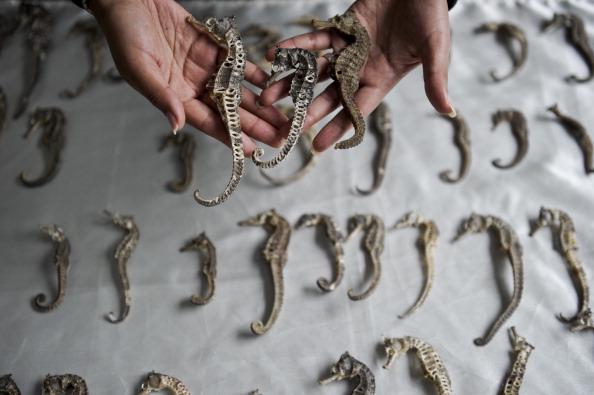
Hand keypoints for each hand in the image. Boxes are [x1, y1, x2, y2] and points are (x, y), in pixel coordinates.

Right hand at [92, 0, 286, 154]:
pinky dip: (256, 75)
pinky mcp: (213, 48)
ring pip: (239, 92)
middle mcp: (193, 87)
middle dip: (256, 126)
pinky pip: (239, 65)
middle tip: (281, 139)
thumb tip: (177, 125)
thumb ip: (160, 96)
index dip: (231, 137)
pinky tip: (274, 87)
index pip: (208, 123)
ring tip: (285, 120)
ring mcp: (205, 68)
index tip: (252, 151)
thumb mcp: (138, 67)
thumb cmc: (123, 33)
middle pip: (230, 112)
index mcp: (174, 97)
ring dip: (262, 106)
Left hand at [260, 0, 454, 151]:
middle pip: (330, 95)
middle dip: (308, 111)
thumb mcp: (436, 49)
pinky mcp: (339, 28)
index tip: (319, 146)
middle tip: (286, 127)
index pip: (357, 110)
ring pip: (315, 70)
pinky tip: (274, 55)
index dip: (338, 128)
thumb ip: (436, 79)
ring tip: (268, 96)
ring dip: (292, 82)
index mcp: (382, 80)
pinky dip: (295, 46)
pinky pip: (313, 40)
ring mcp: (347, 50)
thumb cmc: (431, 16)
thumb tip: (449, 110)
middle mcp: (360, 69)